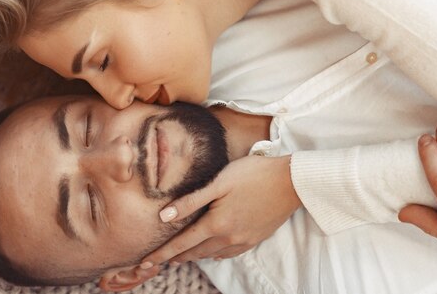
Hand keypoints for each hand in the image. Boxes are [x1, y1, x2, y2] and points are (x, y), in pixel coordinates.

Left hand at [140, 155, 301, 267]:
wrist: (291, 182)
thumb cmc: (253, 174)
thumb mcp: (220, 181)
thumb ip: (192, 200)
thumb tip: (164, 216)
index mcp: (216, 223)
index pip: (182, 243)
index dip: (162, 254)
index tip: (145, 262)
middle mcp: (228, 237)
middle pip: (196, 252)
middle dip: (175, 258)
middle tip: (158, 263)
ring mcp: (243, 240)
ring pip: (212, 254)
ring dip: (195, 256)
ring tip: (181, 257)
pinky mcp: (256, 238)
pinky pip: (229, 253)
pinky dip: (216, 254)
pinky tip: (213, 252)